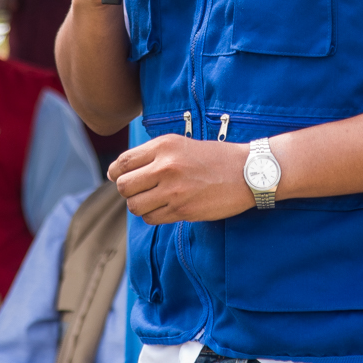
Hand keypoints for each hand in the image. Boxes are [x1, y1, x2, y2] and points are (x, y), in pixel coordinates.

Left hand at [109, 134, 254, 223]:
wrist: (247, 172)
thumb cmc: (215, 157)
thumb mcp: (181, 144)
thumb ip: (153, 155)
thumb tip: (122, 171)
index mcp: (164, 146)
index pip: (123, 162)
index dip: (115, 173)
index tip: (118, 177)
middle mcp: (166, 167)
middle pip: (124, 186)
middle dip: (127, 191)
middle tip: (139, 190)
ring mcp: (174, 190)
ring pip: (135, 206)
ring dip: (139, 205)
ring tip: (152, 199)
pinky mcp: (182, 210)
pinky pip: (152, 218)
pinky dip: (153, 215)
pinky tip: (165, 207)